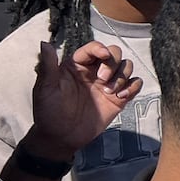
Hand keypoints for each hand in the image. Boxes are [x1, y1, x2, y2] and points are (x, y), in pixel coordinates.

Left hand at [26, 41, 141, 160]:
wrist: (61, 137)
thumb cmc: (49, 112)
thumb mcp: (45, 89)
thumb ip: (47, 66)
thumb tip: (44, 43)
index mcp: (77, 66)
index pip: (93, 48)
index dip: (100, 48)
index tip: (103, 55)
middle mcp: (94, 72)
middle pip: (115, 54)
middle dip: (113, 63)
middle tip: (103, 80)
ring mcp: (108, 85)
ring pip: (127, 67)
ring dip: (122, 76)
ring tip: (111, 92)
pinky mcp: (119, 98)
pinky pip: (135, 84)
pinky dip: (133, 87)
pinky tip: (121, 97)